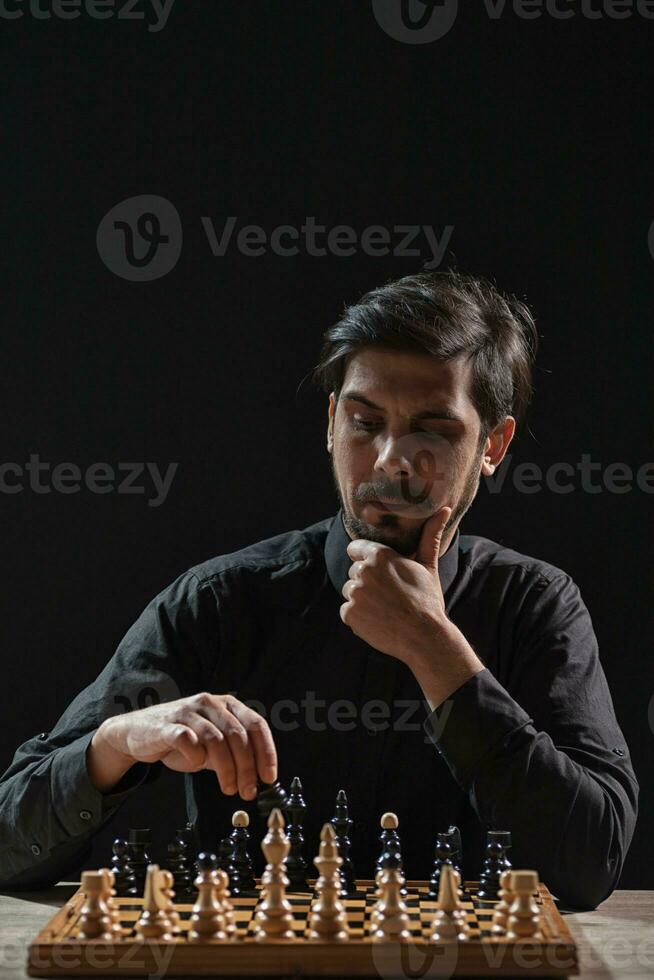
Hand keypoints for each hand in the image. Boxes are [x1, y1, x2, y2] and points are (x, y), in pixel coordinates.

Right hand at [92, 693, 276, 798]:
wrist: (138, 733)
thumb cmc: (181, 739)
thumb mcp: (213, 746)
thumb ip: (233, 755)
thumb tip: (257, 779)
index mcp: (227, 704)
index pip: (256, 724)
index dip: (266, 752)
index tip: (269, 777)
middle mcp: (210, 703)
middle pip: (238, 735)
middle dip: (247, 767)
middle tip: (248, 791)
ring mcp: (188, 712)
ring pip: (217, 740)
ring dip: (227, 769)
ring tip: (228, 788)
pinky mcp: (167, 725)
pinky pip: (187, 739)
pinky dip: (196, 756)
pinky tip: (197, 766)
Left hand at [341, 506, 452, 662]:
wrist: (425, 636)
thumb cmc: (427, 600)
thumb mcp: (428, 566)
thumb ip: (430, 536)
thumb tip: (444, 509)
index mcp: (379, 555)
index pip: (356, 549)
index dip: (367, 559)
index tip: (380, 572)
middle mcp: (363, 571)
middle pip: (354, 572)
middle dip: (367, 582)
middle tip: (389, 595)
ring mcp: (354, 593)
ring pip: (350, 592)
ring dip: (362, 600)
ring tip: (384, 609)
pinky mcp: (349, 614)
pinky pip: (347, 612)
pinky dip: (358, 618)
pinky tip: (377, 621)